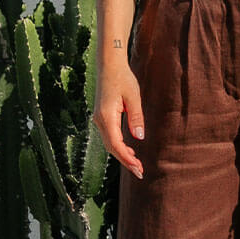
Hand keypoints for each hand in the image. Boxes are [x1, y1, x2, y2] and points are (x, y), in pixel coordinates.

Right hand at [93, 61, 144, 178]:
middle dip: (125, 161)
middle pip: (111, 147)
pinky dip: (119, 146)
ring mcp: (99, 119)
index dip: (127, 158)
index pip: (116, 144)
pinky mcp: (102, 117)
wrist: (109, 66)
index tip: (138, 168)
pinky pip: (110, 137)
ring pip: (110, 143)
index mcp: (107, 116)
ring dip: (122, 155)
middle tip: (140, 172)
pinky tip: (130, 151)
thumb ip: (136, 117)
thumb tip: (139, 137)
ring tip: (137, 165)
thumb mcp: (133, 97)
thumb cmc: (123, 78)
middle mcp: (100, 120)